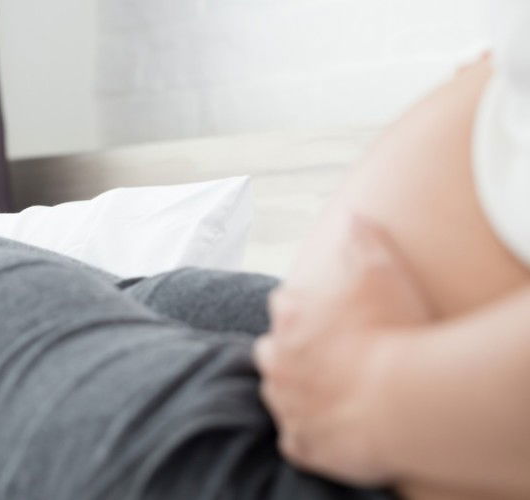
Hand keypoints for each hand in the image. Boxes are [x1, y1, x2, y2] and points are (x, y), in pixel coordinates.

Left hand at [254, 216, 432, 485]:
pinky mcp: (300, 443)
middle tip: (330, 357)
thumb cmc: (392, 330)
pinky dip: (311, 434)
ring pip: (280, 394)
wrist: (401, 401)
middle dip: (293, 353)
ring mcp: (285, 404)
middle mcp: (276, 359)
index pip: (286, 305)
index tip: (330, 318)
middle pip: (272, 351)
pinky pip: (297, 439)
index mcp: (289, 316)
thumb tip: (353, 216)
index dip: (309, 311)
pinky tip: (333, 430)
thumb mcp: (382, 270)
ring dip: (299, 392)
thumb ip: (363, 240)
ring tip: (332, 393)